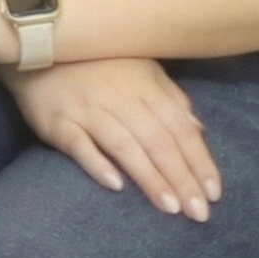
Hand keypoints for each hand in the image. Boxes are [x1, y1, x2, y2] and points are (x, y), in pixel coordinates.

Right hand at [5, 57, 221, 218]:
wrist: (43, 45)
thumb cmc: (99, 61)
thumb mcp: (141, 69)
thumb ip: (169, 97)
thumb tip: (197, 129)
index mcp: (145, 84)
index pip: (178, 126)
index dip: (198, 159)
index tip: (214, 192)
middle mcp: (121, 96)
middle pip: (157, 140)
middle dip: (182, 177)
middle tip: (199, 212)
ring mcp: (88, 109)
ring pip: (125, 145)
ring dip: (150, 177)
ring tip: (171, 207)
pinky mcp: (58, 122)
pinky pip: (79, 144)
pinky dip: (98, 163)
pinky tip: (116, 186)